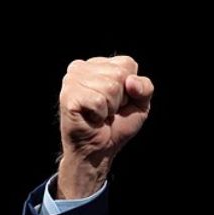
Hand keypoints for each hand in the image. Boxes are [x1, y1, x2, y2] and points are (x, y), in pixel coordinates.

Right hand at [56, 55, 153, 198]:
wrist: (99, 151)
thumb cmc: (117, 126)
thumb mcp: (140, 104)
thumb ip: (145, 87)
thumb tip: (131, 81)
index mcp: (97, 64)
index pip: (127, 64)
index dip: (130, 88)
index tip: (118, 102)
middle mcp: (81, 68)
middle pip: (119, 74)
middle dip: (120, 99)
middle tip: (107, 110)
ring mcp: (71, 81)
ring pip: (109, 87)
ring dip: (109, 108)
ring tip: (98, 114)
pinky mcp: (68, 96)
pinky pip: (98, 100)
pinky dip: (100, 114)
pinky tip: (91, 118)